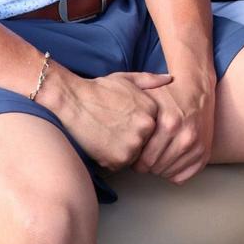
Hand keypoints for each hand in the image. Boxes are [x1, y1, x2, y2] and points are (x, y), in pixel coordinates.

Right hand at [46, 68, 171, 169]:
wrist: (74, 100)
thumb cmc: (99, 89)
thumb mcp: (127, 79)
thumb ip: (150, 80)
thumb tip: (169, 79)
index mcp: (152, 110)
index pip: (153, 128)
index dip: (137, 126)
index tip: (124, 120)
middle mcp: (146, 129)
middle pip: (144, 143)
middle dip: (131, 140)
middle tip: (114, 129)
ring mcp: (133, 145)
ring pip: (133, 156)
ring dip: (122, 151)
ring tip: (107, 135)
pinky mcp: (119, 159)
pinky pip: (119, 165)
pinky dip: (110, 159)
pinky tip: (101, 143)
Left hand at [132, 74, 215, 184]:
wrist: (196, 87)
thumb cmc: (167, 93)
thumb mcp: (147, 95)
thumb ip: (131, 112)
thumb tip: (115, 133)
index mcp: (168, 123)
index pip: (144, 160)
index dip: (134, 159)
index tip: (133, 152)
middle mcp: (185, 136)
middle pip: (155, 168)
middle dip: (145, 165)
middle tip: (142, 156)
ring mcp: (197, 146)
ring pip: (168, 174)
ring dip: (158, 168)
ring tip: (154, 156)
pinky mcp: (204, 153)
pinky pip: (182, 177)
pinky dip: (172, 172)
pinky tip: (167, 159)